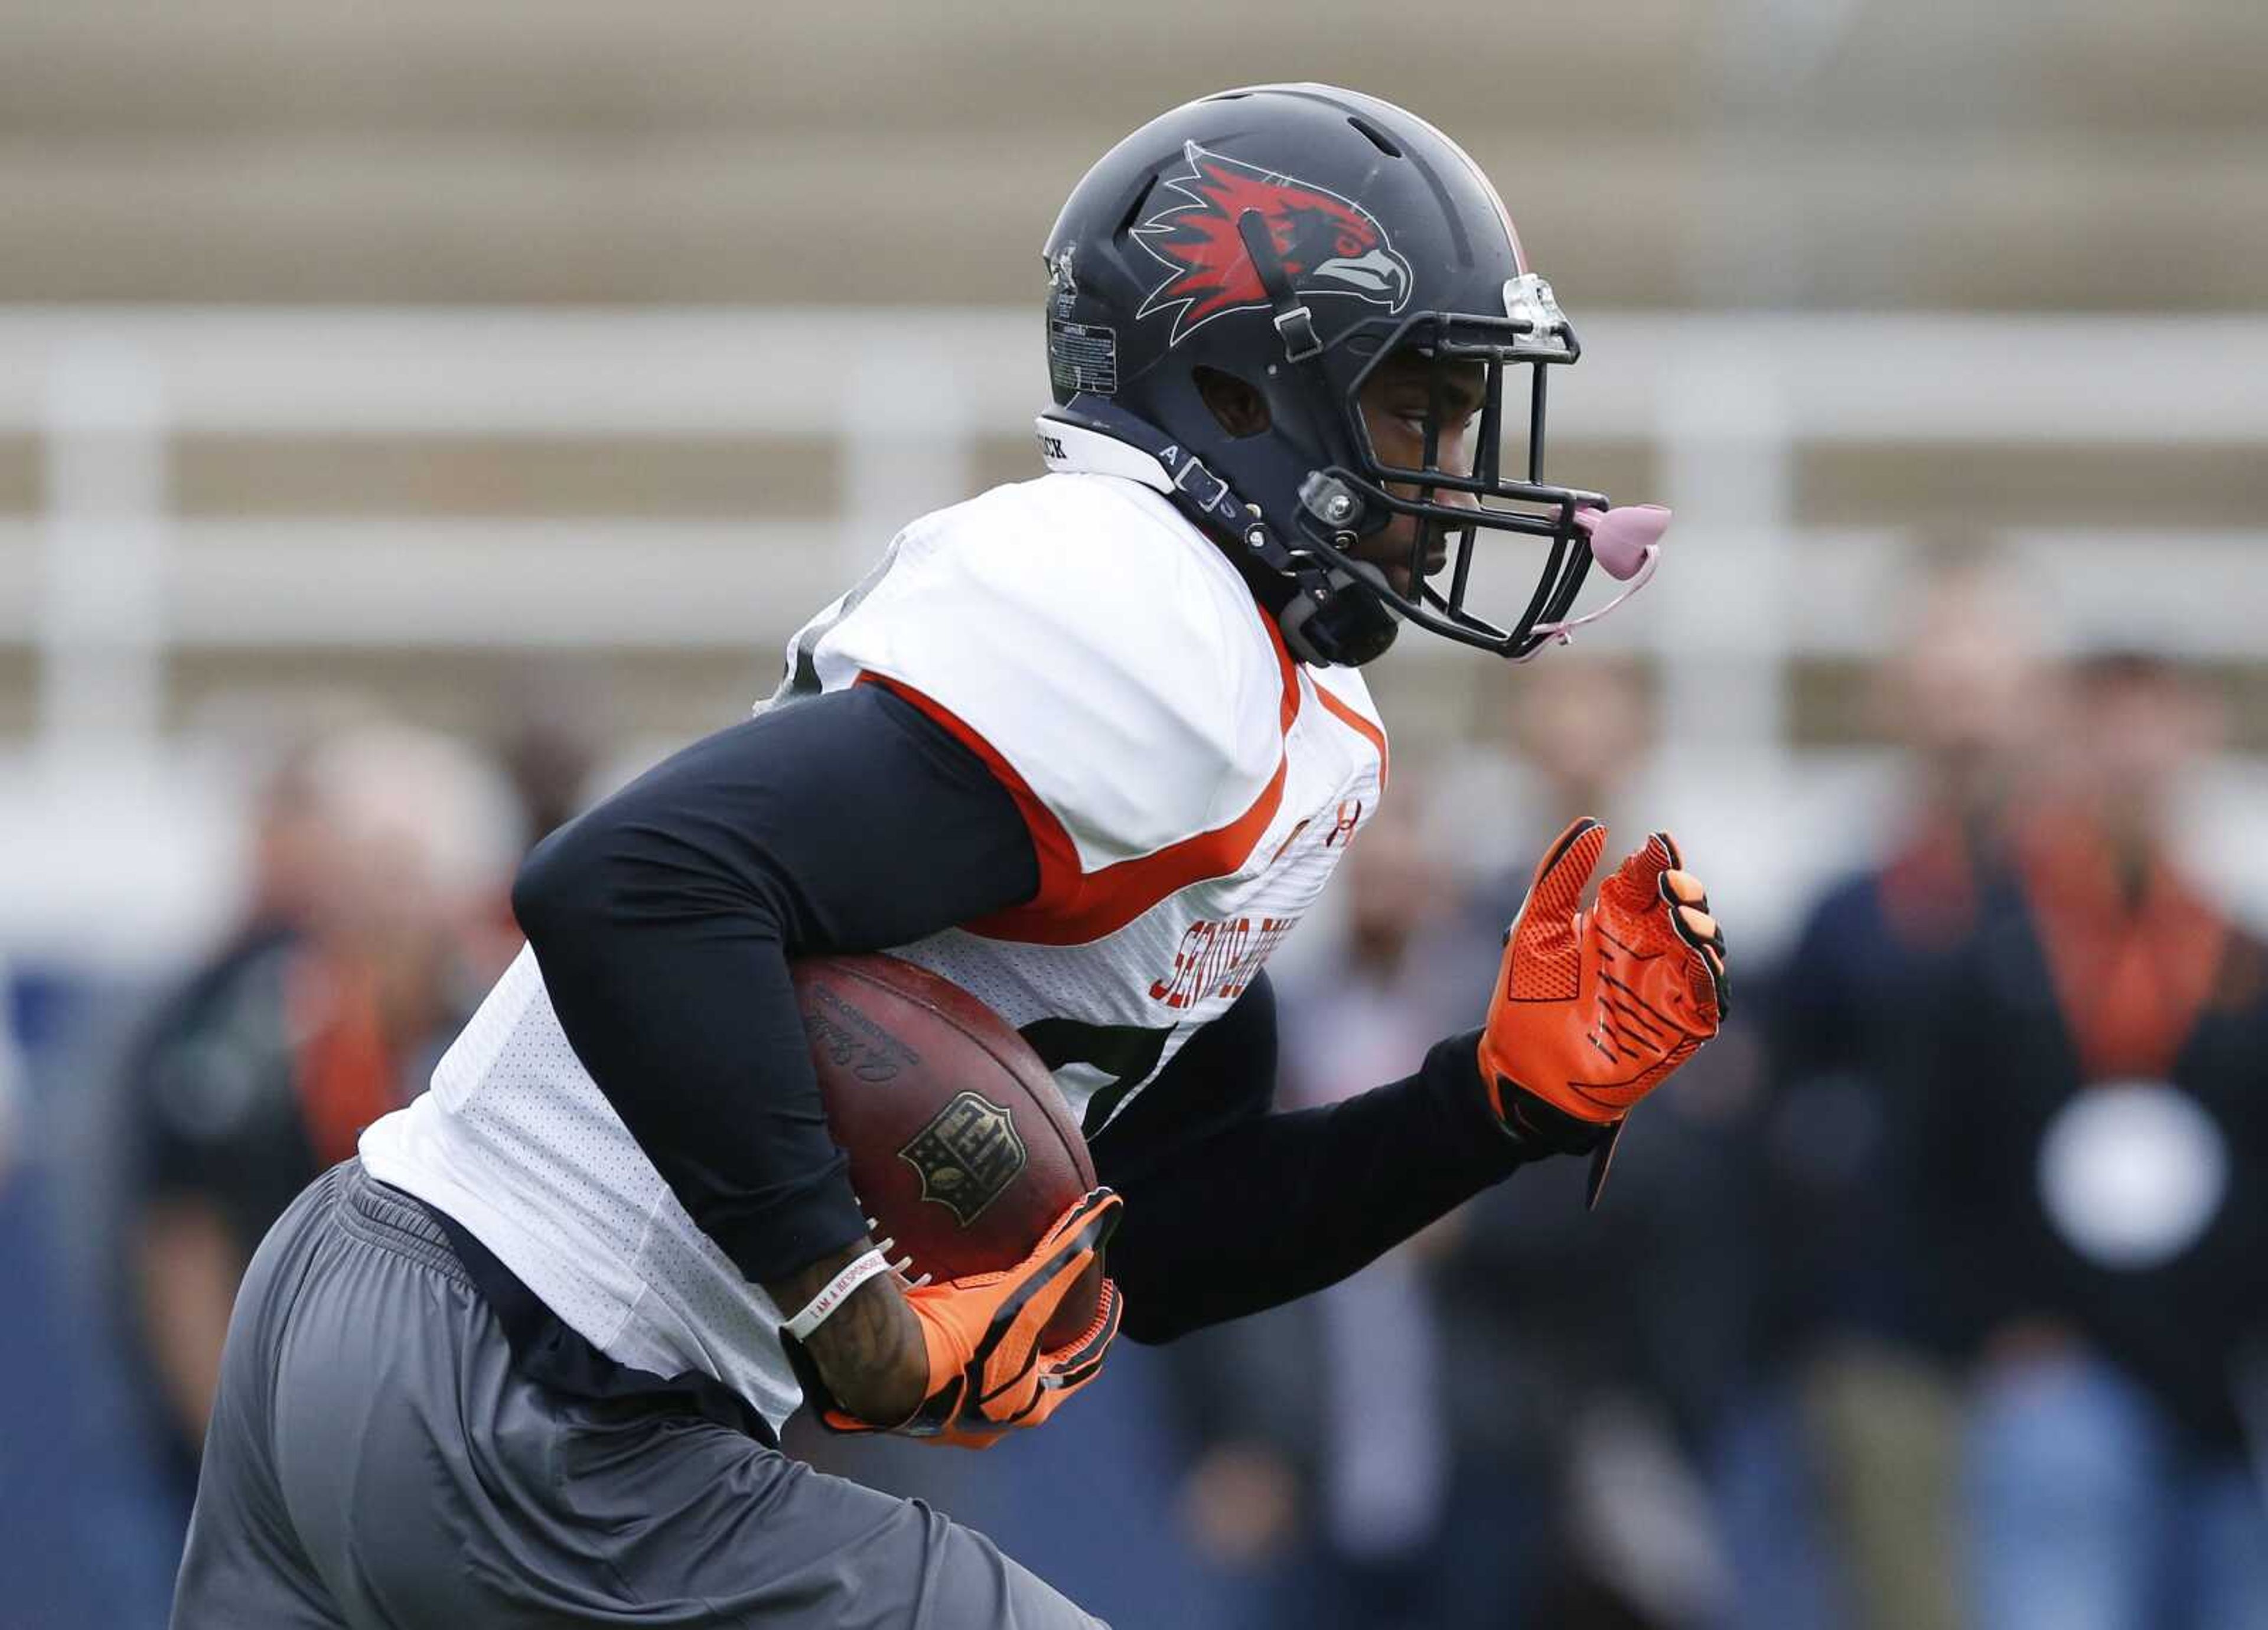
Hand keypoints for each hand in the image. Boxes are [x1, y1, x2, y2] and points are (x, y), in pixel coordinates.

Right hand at [798, 1188, 1123, 1447]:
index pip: (1083, 1362)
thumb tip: (1109, 1206)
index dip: (1100, 1326)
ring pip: (994, 1378)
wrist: (881, 1367)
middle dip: (1053, 1342)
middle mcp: (997, 1421)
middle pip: (1039, 1376)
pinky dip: (965, 1351)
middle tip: (1061, 1306)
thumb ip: (1064, 1254)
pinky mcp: (920, 1404)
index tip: (1109, 1297)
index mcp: (1031, 1405)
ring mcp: (955, 1418)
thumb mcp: (1021, 1297)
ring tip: (1009, 1314)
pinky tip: (956, 1328)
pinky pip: (954, 1372)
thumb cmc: (961, 1340)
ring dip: (1006, 1349)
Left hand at [1477, 818, 1726, 1137]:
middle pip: (1686, 907)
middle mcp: (1647, 946)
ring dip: (1702, 927)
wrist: (1523, 1067)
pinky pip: (1710, 996)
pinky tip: (1698, 957)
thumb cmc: (1524, 998)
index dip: (1659, 859)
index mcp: (1615, 918)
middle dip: (1686, 890)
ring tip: (1681, 917)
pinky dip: (1711, 975)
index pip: (1648, 878)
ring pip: (1706, 947)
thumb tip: (1592, 824)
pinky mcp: (1680, 1024)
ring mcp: (1667, 984)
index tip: (1658, 843)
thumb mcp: (1535, 928)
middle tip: (1669, 882)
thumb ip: (1560, 875)